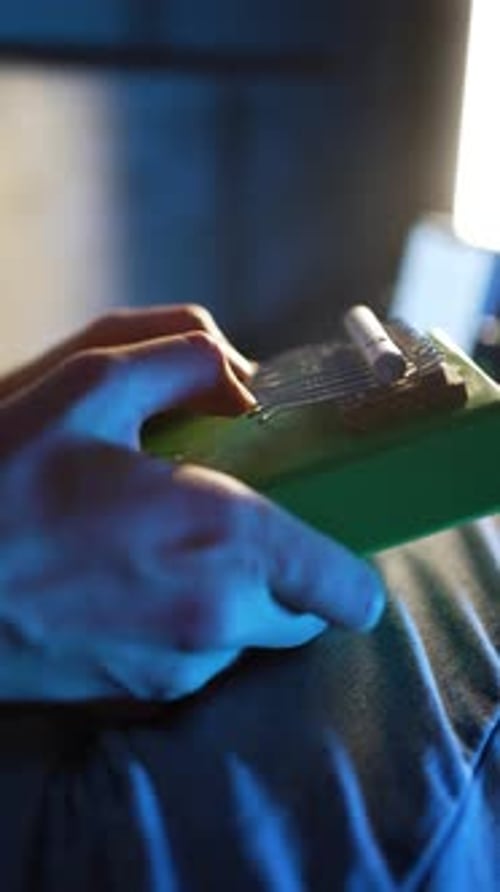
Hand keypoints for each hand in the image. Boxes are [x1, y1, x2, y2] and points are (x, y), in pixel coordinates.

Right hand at [0, 306, 384, 701]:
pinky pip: (198, 655)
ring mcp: (179, 666)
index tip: (325, 536)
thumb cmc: (1, 485)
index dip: (347, 567)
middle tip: (238, 523)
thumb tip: (241, 380)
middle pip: (303, 615)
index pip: (344, 588)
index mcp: (226, 541)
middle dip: (287, 572)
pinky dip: (189, 620)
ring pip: (249, 635)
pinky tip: (131, 579)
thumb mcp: (89, 386)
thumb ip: (186, 361)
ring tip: (169, 545)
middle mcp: (217, 618)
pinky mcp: (142, 693)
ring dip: (234, 595)